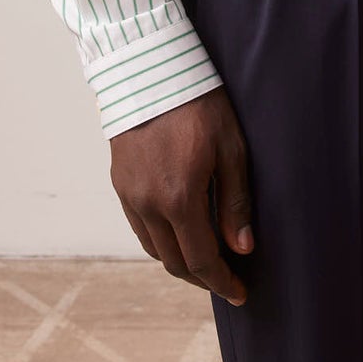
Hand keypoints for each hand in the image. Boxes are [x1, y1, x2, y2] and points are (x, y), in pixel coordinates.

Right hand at [109, 85, 254, 304]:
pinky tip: (178, 232)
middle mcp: (148, 204)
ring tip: (205, 260)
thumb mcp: (230, 146)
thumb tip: (242, 247)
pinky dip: (160, 240)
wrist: (150, 68)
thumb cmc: (198, 102)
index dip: (221, 282)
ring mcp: (129, 194)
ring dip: (179, 261)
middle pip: (175, 261)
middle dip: (202, 278)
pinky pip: (139, 227)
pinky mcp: (120, 182)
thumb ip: (234, 201)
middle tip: (226, 280)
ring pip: (154, 248)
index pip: (201, 259)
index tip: (240, 293)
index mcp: (179, 198)